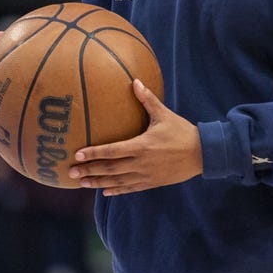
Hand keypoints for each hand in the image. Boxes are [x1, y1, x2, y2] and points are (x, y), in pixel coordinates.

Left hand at [68, 80, 202, 194]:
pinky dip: (116, 190)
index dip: (94, 153)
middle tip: (71, 172)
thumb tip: (134, 81)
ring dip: (97, 182)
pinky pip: (130, 188)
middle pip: (110, 169)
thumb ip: (147, 99)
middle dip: (89, 170)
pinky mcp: (152, 183)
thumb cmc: (182, 132)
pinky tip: (105, 191)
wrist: (202, 154)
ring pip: (117, 181)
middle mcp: (141, 163)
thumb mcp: (164, 115)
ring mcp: (145, 175)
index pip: (112, 151)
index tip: (78, 154)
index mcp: (142, 145)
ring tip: (81, 182)